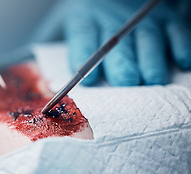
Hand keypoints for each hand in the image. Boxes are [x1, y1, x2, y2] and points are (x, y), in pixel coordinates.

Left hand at [63, 0, 190, 85]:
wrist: (113, 1)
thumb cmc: (93, 25)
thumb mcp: (78, 31)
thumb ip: (76, 53)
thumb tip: (78, 82)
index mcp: (85, 20)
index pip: (84, 38)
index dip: (85, 58)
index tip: (90, 79)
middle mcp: (112, 18)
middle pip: (116, 42)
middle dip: (122, 64)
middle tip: (126, 81)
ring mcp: (140, 18)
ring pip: (147, 39)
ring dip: (151, 60)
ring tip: (153, 79)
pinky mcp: (165, 17)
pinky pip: (176, 30)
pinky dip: (181, 46)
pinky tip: (181, 62)